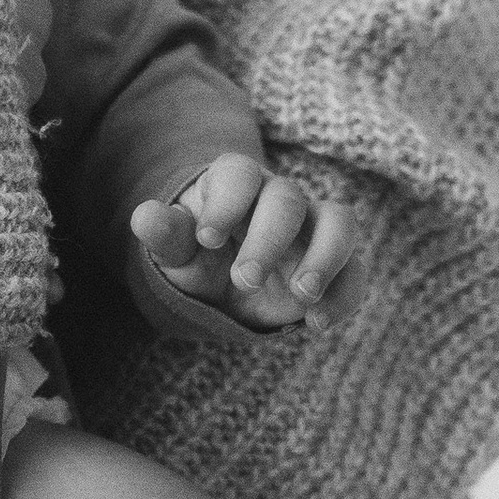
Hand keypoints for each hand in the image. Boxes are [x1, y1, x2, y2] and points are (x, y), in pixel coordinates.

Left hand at [129, 153, 370, 334]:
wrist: (230, 287)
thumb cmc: (201, 259)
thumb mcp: (178, 253)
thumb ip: (166, 236)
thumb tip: (142, 216)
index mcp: (237, 186)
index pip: (239, 174)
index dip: (227, 202)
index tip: (207, 239)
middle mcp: (281, 199)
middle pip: (287, 200)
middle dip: (269, 239)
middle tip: (244, 279)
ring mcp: (314, 229)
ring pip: (339, 221)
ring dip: (325, 256)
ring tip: (301, 296)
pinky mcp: (337, 263)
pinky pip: (355, 270)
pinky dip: (343, 295)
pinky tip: (315, 324)